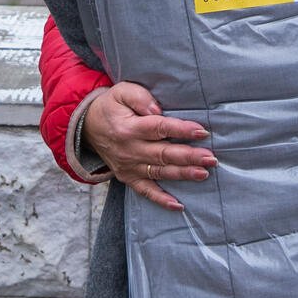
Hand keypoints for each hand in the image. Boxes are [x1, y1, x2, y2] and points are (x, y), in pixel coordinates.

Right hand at [82, 81, 214, 210]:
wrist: (87, 127)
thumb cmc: (111, 106)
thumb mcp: (121, 92)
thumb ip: (140, 98)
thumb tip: (157, 110)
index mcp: (129, 128)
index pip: (159, 129)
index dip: (181, 130)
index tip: (202, 131)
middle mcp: (129, 150)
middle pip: (163, 154)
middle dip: (189, 156)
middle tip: (210, 158)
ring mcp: (128, 167)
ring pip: (160, 172)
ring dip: (183, 174)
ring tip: (203, 174)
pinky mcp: (128, 177)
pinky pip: (145, 191)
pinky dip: (161, 200)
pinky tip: (178, 205)